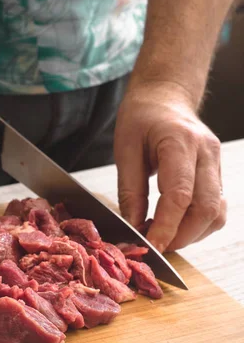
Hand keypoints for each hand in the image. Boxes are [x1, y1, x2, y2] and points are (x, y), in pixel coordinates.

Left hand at [114, 82, 225, 251]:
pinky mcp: (218, 172)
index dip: (166, 226)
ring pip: (216, 212)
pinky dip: (199, 224)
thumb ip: (130, 190)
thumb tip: (133, 228)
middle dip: (180, 236)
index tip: (151, 246)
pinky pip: (216, 207)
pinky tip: (176, 225)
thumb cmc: (141, 117)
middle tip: (155, 246)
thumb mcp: (125, 149)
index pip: (180, 194)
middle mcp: (206, 152)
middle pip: (205, 208)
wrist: (164, 96)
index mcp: (180, 141)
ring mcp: (217, 162)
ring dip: (191, 234)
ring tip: (163, 236)